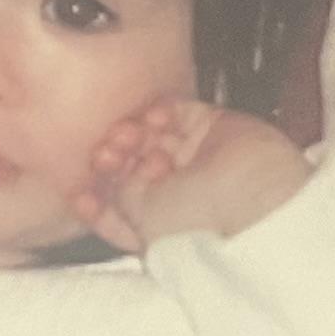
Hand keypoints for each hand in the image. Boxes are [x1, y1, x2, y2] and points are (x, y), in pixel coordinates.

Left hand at [69, 98, 307, 253]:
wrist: (254, 201)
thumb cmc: (198, 224)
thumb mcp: (141, 220)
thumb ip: (116, 198)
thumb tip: (99, 186)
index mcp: (160, 225)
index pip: (119, 206)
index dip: (96, 197)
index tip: (80, 192)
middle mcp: (176, 192)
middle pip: (131, 165)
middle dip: (113, 158)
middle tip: (106, 155)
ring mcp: (195, 158)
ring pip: (151, 135)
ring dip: (133, 132)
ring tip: (129, 135)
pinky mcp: (214, 128)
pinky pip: (178, 110)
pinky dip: (161, 110)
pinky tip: (153, 118)